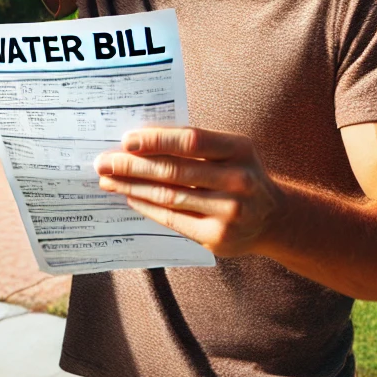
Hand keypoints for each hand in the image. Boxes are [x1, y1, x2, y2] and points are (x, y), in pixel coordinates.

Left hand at [94, 127, 282, 256]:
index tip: (126, 140)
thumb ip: (194, 145)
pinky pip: (173, 220)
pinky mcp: (218, 237)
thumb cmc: (239, 174)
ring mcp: (230, 212)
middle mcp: (239, 180)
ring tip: (109, 181)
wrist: (273, 218)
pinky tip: (130, 198)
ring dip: (133, 187)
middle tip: (103, 162)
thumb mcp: (230, 152)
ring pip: (169, 196)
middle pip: (174, 170)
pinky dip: (147, 207)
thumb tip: (139, 142)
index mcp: (240, 149)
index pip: (191, 141)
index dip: (157, 140)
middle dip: (132, 165)